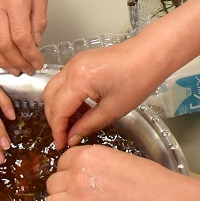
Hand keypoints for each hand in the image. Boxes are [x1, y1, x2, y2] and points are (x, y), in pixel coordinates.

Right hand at [0, 0, 47, 74]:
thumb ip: (39, 20)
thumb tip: (36, 41)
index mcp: (16, 2)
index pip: (22, 37)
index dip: (30, 54)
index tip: (37, 62)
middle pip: (5, 45)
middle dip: (18, 62)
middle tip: (28, 68)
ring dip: (3, 62)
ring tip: (14, 68)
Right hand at [43, 38, 157, 148]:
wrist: (150, 55)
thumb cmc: (137, 80)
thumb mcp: (112, 109)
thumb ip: (87, 125)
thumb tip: (71, 138)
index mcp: (79, 79)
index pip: (58, 109)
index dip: (57, 130)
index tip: (61, 145)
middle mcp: (71, 68)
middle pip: (49, 97)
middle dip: (54, 119)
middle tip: (64, 136)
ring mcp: (74, 63)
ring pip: (54, 88)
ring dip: (58, 107)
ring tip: (72, 125)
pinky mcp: (80, 62)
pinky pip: (64, 82)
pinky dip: (66, 97)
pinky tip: (79, 110)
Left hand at [44, 144, 170, 200]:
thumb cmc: (147, 179)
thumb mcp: (116, 158)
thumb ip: (93, 165)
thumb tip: (83, 176)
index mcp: (85, 155)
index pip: (62, 162)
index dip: (69, 172)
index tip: (77, 180)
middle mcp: (76, 175)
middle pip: (53, 183)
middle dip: (63, 190)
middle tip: (77, 197)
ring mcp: (76, 199)